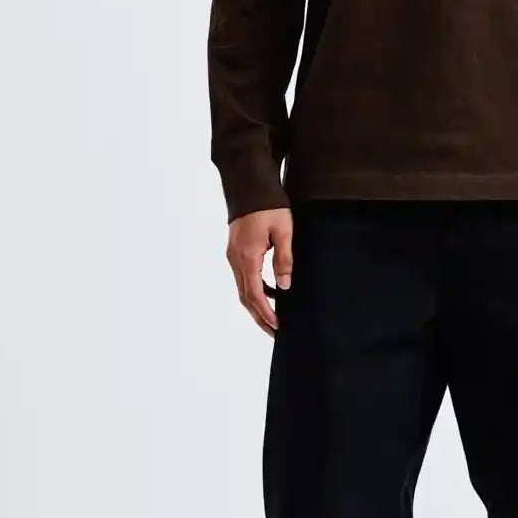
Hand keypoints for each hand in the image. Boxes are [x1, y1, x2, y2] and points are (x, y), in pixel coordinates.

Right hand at [226, 206, 293, 335]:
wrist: (248, 185)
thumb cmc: (268, 206)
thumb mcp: (283, 231)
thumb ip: (284, 259)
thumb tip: (284, 286)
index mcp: (247, 256)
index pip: (254, 294)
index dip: (266, 312)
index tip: (277, 326)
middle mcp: (236, 259)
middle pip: (245, 297)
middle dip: (259, 316)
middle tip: (274, 331)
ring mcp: (233, 255)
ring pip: (242, 288)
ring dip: (256, 305)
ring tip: (272, 317)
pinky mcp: (235, 250)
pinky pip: (243, 276)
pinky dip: (254, 289)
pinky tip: (270, 292)